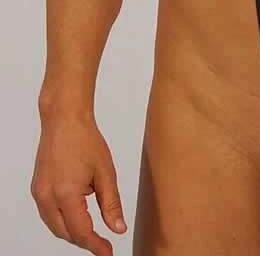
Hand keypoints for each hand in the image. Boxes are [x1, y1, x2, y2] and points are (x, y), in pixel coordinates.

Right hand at [30, 111, 126, 254]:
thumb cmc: (85, 140)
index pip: (82, 232)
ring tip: (93, 233)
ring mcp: (39, 194)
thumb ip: (111, 203)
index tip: (108, 253)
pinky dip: (63, 221)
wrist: (64, 121)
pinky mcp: (37, 189)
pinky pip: (49, 215)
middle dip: (85, 241)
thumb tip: (118, 228)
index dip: (96, 246)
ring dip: (73, 233)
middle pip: (66, 233)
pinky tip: (77, 217)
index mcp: (66, 194)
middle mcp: (47, 197)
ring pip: (55, 227)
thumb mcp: (106, 172)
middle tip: (104, 245)